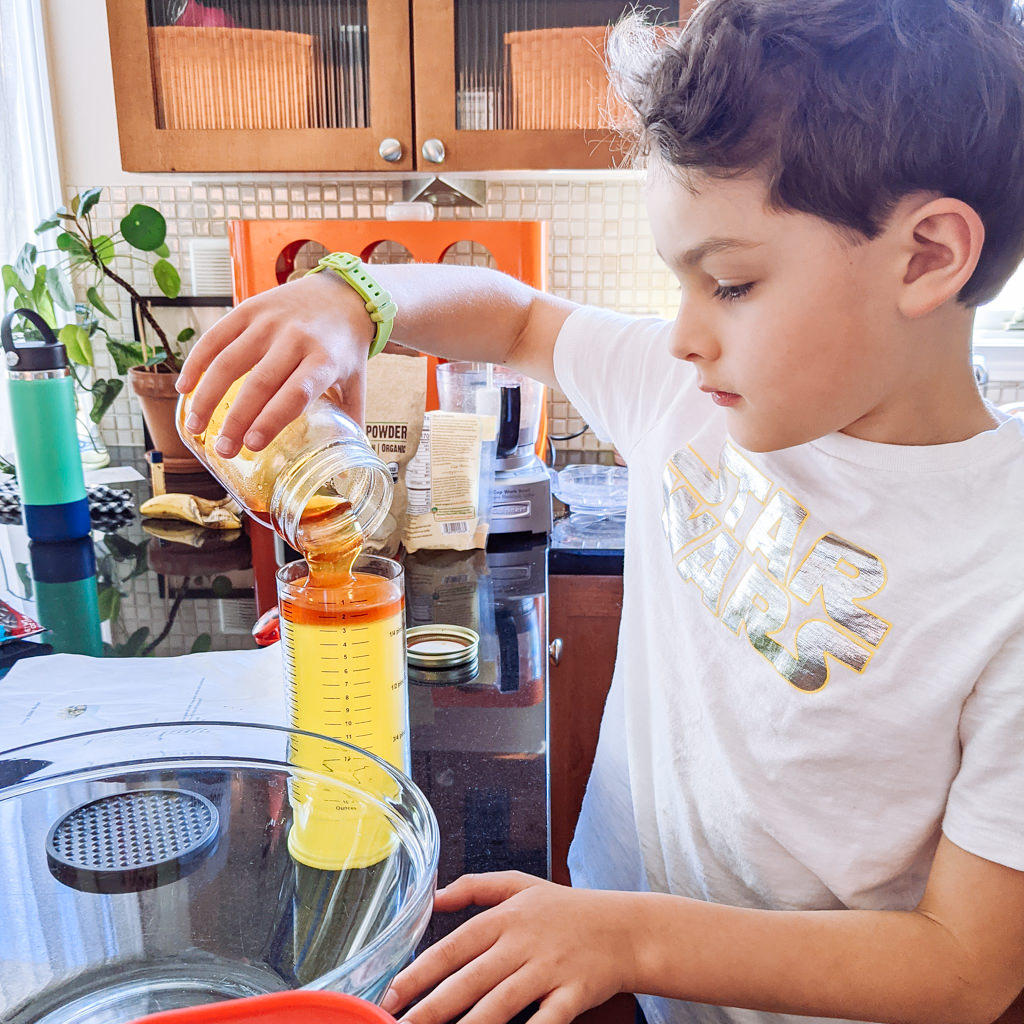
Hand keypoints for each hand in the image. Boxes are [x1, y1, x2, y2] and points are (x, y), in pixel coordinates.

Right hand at [175, 273, 374, 456]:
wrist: (345, 294)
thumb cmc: (346, 347)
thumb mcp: (357, 381)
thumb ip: (350, 420)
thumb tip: (346, 467)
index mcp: (324, 361)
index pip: (295, 394)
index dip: (271, 419)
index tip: (252, 445)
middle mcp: (295, 339)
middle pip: (259, 383)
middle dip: (237, 420)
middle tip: (222, 450)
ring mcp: (270, 322)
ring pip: (229, 361)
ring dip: (207, 397)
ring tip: (196, 428)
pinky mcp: (249, 309)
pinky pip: (215, 337)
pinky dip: (197, 363)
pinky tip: (185, 389)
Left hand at [381, 872, 636, 1023]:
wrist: (626, 928)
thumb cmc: (568, 909)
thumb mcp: (521, 884)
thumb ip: (475, 887)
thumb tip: (433, 896)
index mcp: (506, 916)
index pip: (454, 946)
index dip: (420, 972)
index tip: (389, 995)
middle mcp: (523, 942)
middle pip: (469, 980)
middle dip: (430, 1009)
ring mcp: (549, 969)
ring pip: (501, 1004)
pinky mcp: (574, 994)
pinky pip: (546, 1021)